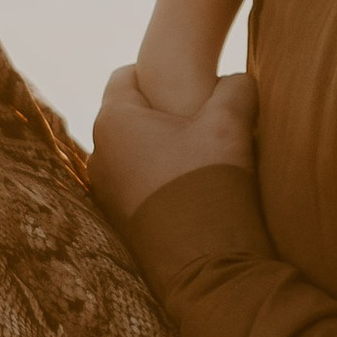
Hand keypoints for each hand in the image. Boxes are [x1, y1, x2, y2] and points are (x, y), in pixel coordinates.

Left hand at [89, 63, 255, 224]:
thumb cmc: (211, 186)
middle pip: (130, 116)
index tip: (189, 82)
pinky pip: (137, 185)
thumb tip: (238, 80)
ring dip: (162, 149)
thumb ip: (235, 88)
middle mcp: (98, 155)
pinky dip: (160, 180)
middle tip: (201, 119)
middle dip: (162, 113)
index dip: (158, 70)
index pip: (125, 74)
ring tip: (200, 157)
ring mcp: (106, 192)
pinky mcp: (120, 222)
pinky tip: (193, 190)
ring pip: (134, 152)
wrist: (206, 267)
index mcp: (113, 122)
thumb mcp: (231, 124)